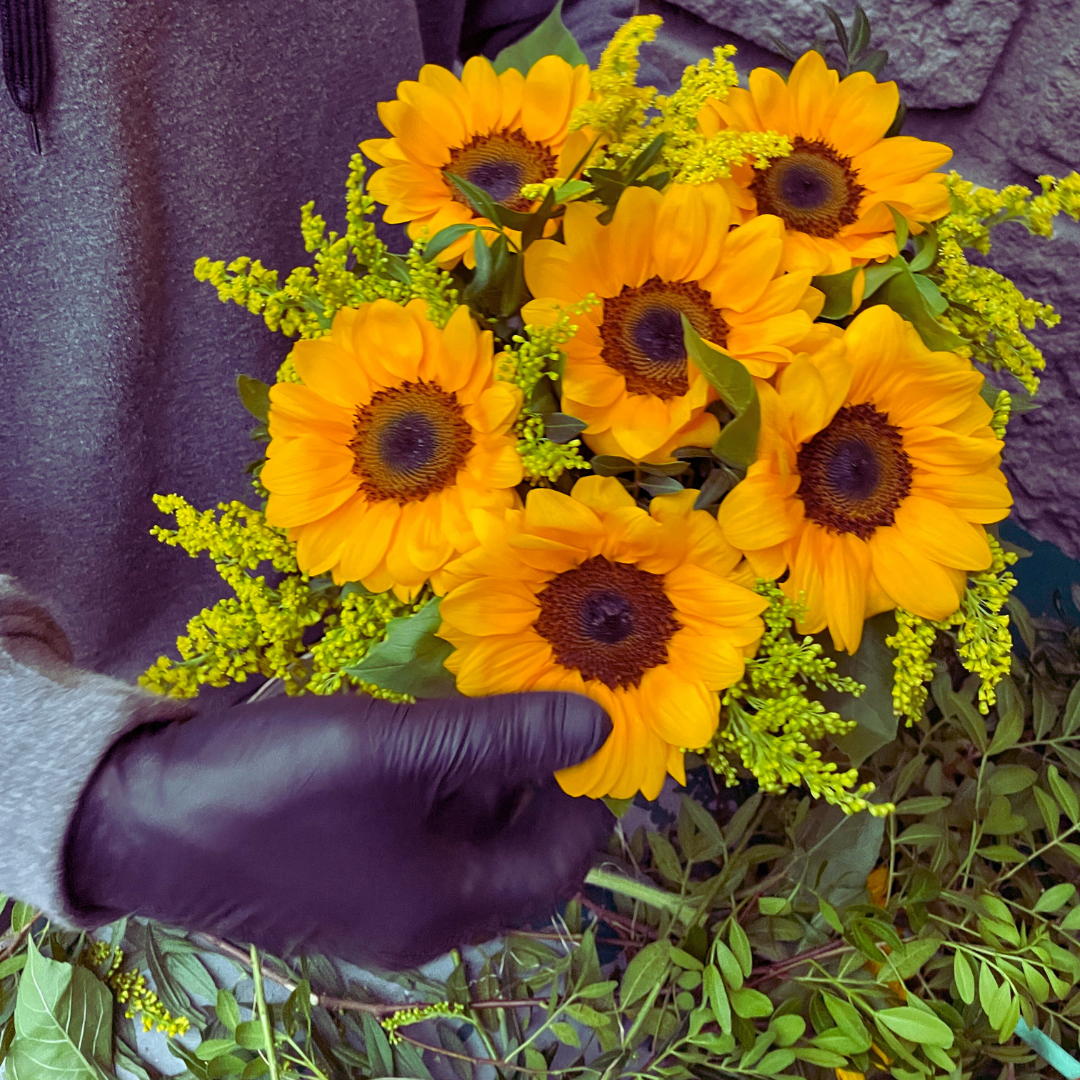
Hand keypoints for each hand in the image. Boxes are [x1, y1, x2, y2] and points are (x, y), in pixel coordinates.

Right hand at [63, 690, 612, 968]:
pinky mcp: (339, 863)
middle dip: (540, 785)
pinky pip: (416, 827)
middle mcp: (416, 917)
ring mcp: (373, 893)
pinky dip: (439, 780)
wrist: (133, 817)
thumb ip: (502, 738)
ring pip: (464, 836)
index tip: (599, 735)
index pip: (554, 868)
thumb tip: (596, 726)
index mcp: (441, 910)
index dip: (587, 806)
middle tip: (552, 711)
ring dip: (489, 775)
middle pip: (511, 855)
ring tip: (498, 703)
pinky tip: (433, 727)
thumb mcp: (398, 751)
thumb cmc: (275, 787)